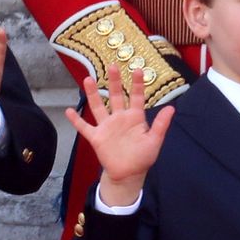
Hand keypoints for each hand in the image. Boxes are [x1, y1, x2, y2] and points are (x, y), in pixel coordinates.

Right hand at [65, 64, 174, 206]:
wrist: (128, 174)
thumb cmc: (143, 157)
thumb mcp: (154, 141)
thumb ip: (161, 124)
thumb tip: (172, 108)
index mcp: (135, 118)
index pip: (136, 97)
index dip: (137, 84)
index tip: (138, 70)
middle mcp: (120, 118)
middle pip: (116, 96)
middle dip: (114, 81)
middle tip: (112, 66)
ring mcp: (107, 127)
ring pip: (98, 106)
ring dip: (93, 94)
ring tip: (88, 79)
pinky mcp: (96, 137)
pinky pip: (84, 127)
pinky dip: (76, 120)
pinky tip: (68, 110)